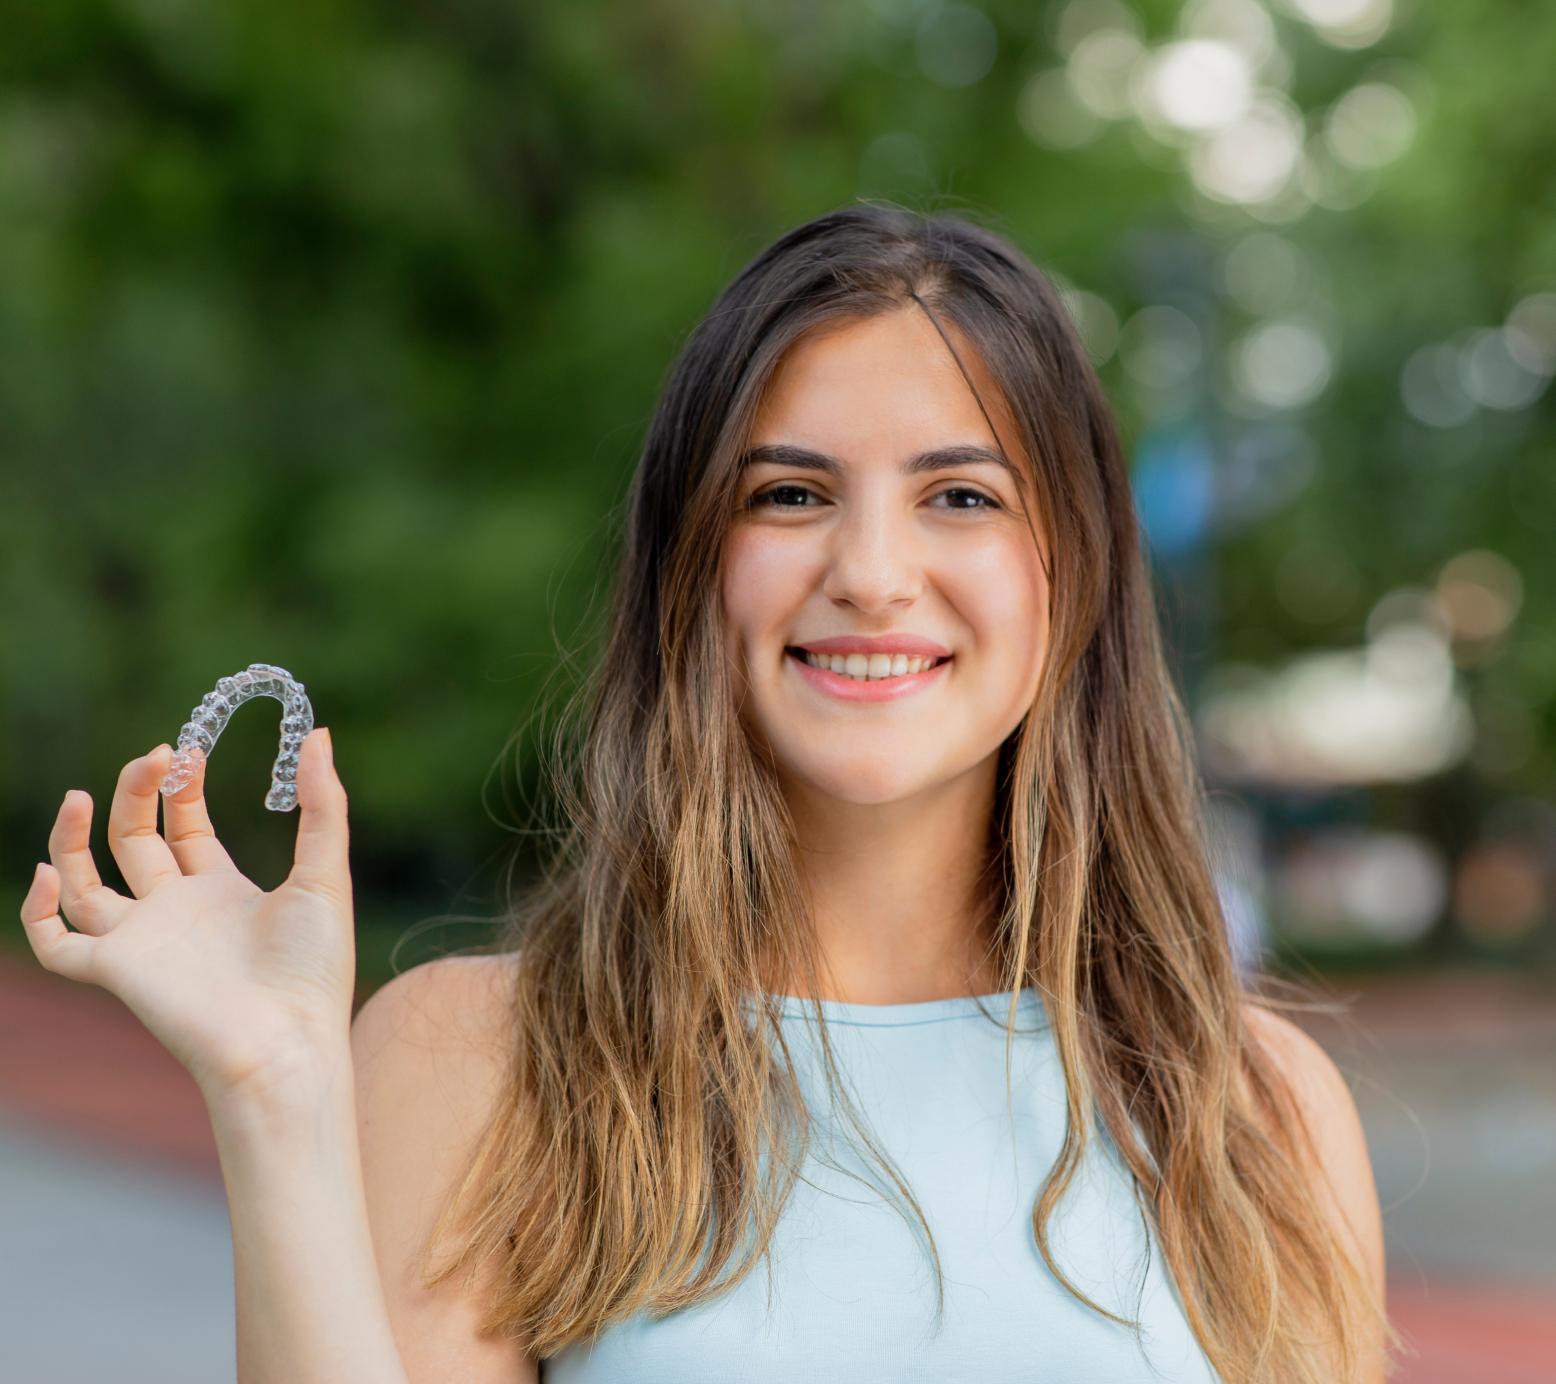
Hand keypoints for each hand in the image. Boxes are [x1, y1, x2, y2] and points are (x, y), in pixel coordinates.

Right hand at [18, 728, 355, 1108]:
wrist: (286, 1040)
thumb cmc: (313, 967)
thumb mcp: (325, 873)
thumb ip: (324, 805)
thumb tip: (320, 734)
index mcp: (224, 890)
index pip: (186, 826)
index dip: (180, 786)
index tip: (184, 748)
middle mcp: (177, 912)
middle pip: (134, 841)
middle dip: (136, 793)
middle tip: (153, 756)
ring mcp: (142, 941)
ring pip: (83, 885)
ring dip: (70, 839)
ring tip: (74, 795)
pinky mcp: (115, 971)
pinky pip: (55, 945)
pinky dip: (37, 912)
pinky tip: (49, 872)